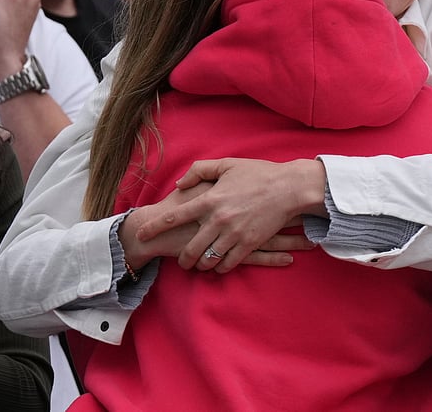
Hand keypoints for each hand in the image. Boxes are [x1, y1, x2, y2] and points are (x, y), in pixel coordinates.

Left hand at [134, 158, 326, 272]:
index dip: (154, 228)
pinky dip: (221, 267)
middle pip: (190, 248)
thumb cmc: (259, 174)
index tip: (141, 235)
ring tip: (200, 265)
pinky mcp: (249, 243)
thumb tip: (180, 184)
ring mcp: (234, 233)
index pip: (174, 217)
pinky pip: (228, 263)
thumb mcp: (227, 164)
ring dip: (201, 265)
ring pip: (208, 259)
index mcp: (210, 199)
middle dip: (182, 259)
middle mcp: (218, 219)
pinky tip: (220, 266)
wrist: (290, 188)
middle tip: (181, 261)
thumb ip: (199, 171)